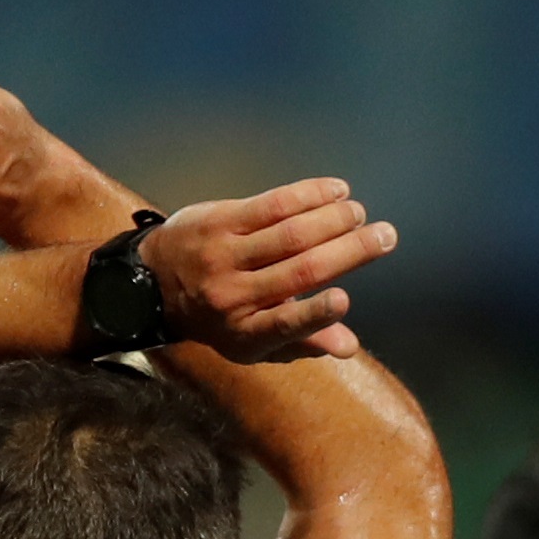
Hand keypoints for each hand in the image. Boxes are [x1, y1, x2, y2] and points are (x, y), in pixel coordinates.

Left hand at [136, 183, 396, 363]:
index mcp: (244, 334)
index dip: (313, 316)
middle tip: (385, 237)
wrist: (152, 284)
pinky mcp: (219, 221)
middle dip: (347, 253)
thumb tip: (350, 348)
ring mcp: (224, 256)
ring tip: (359, 213)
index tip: (344, 300)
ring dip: (331, 220)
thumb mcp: (253, 342)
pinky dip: (307, 195)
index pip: (282, 327)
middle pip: (297, 272)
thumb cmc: (218, 318)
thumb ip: (301, 342)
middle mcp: (232, 297)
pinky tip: (335, 191)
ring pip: (288, 235)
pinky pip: (271, 204)